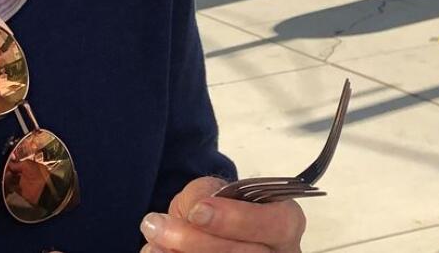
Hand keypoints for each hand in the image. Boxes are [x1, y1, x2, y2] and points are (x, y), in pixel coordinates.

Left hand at [139, 177, 305, 252]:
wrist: (210, 232)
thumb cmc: (217, 210)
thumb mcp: (213, 191)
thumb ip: (205, 194)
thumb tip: (194, 210)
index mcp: (284, 224)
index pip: (278, 223)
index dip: (237, 219)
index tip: (198, 211)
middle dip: (198, 242)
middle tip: (157, 226)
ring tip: (154, 237)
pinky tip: (157, 252)